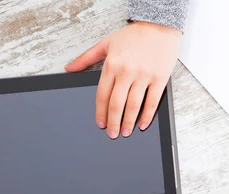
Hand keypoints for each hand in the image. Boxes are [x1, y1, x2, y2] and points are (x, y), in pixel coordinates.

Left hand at [65, 21, 180, 138]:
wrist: (158, 24)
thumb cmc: (133, 35)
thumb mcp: (106, 43)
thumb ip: (86, 58)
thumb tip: (69, 68)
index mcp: (112, 65)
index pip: (102, 95)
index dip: (100, 113)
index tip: (100, 124)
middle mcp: (127, 71)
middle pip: (116, 104)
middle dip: (113, 122)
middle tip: (112, 134)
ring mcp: (144, 75)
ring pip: (133, 105)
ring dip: (128, 122)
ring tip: (126, 132)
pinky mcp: (159, 77)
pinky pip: (152, 101)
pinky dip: (147, 115)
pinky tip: (142, 124)